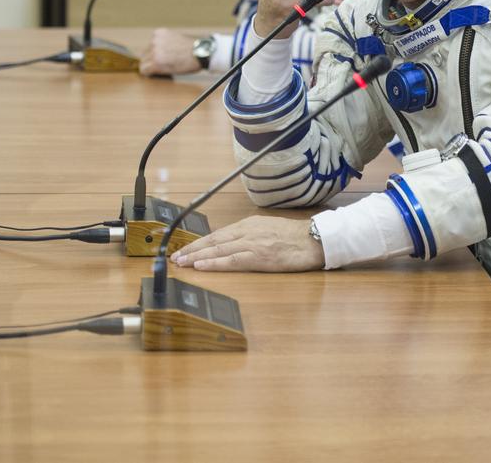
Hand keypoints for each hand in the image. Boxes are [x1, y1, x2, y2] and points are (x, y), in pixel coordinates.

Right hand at [140, 28, 199, 75]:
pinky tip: (168, 44)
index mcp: (156, 62)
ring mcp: (156, 40)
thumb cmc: (188, 64)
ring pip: (148, 48)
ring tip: (167, 52)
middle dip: (150, 61)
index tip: (152, 70)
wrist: (199, 50)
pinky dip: (158, 41)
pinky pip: (153, 38)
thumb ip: (157, 69)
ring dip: (154, 50)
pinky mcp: (160, 32)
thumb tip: (147, 68)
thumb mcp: (171, 71)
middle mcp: (154, 50)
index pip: (143, 69)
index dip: (149, 71)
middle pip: (143, 58)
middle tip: (162, 61)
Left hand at [171, 215, 323, 271]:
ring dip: (197, 256)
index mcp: (250, 225)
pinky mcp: (259, 257)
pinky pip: (231, 261)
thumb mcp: (270, 229)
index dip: (200, 242)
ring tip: (181, 262)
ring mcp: (252, 244)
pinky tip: (200, 266)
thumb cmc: (296, 237)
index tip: (185, 248)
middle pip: (213, 241)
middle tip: (175, 257)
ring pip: (218, 250)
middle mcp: (248, 232)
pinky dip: (213, 263)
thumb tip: (236, 243)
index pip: (219, 234)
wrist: (315, 239)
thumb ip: (252, 234)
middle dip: (192, 249)